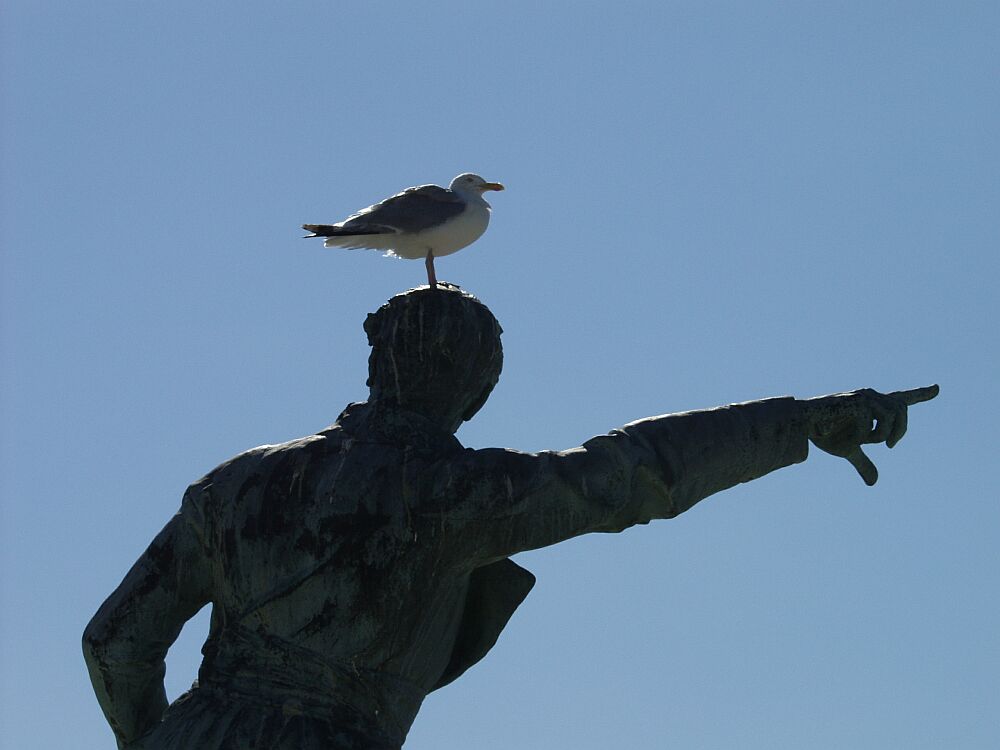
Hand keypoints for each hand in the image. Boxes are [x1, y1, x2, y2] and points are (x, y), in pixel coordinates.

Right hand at [803, 385, 938, 485]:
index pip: (902, 399)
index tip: (938, 389)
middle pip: (902, 410)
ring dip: (879, 435)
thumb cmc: (824, 433)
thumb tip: (874, 482)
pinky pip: (871, 426)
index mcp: (873, 406)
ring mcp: (865, 397)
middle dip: (900, 431)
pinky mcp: (857, 401)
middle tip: (890, 446)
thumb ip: (864, 462)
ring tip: (859, 439)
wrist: (802, 424)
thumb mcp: (848, 450)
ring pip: (890, 417)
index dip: (921, 394)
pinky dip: (861, 436)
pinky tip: (846, 433)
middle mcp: (872, 397)